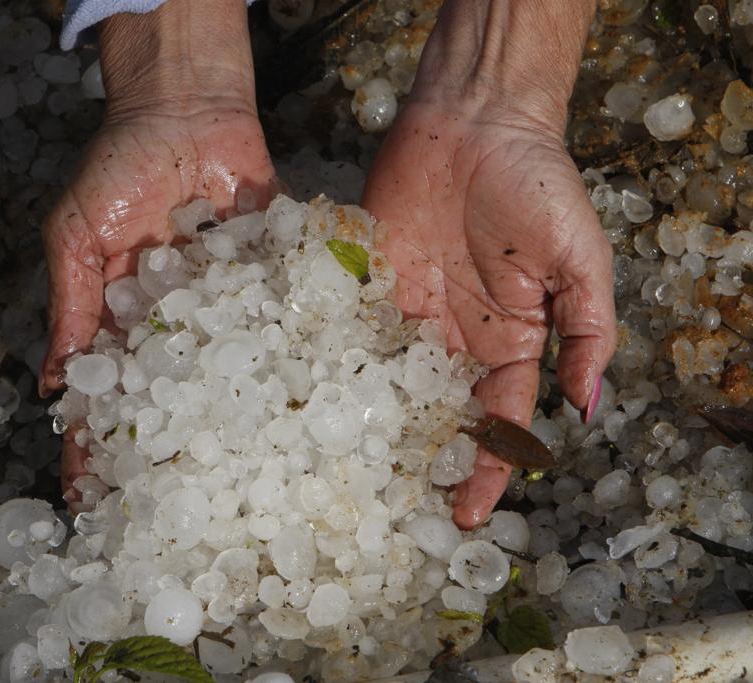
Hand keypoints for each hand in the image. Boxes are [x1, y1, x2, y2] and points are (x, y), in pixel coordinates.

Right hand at [38, 1, 274, 502]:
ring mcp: (227, 309)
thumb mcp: (76, 237)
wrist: (183, 110)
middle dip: (168, 449)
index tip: (91, 496)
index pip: (106, 392)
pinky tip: (301, 406)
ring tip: (239, 480)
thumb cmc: (117, 169)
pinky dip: (290, 358)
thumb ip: (71, 307)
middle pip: (171, 398)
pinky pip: (279, 324)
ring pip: (228, 374)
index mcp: (127, 321)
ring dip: (232, 421)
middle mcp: (179, 325)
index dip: (95, 443)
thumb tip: (48, 385)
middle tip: (174, 509)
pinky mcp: (268, 282)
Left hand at [363, 101, 615, 528]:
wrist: (475, 121)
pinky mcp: (366, 279)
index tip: (468, 514)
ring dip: (371, 423)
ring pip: (387, 380)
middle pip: (435, 412)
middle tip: (393, 510)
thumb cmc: (538, 186)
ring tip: (344, 472)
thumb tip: (586, 407)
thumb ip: (586, 332)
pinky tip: (312, 401)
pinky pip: (349, 328)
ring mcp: (406, 310)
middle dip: (420, 460)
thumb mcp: (581, 261)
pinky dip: (334, 363)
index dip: (486, 467)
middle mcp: (453, 336)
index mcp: (508, 341)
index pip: (497, 419)